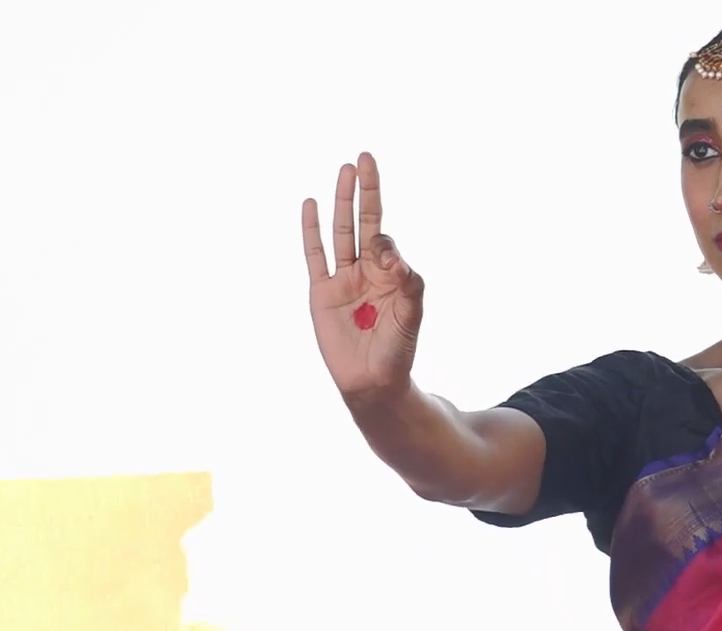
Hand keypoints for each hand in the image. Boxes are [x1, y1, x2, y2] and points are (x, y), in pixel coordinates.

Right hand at [302, 152, 423, 406]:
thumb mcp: (412, 314)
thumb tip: (389, 254)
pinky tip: (310, 205)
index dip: (385, 244)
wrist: (373, 382)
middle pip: (364, 221)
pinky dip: (311, 231)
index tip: (387, 262)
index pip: (385, 241)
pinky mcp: (321, 293)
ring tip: (344, 169)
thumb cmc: (398, 349)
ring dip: (341, 201)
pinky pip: (315, 256)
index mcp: (390, 273)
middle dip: (364, 191)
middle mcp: (365, 270)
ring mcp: (342, 280)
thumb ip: (408, 281)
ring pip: (340, 232)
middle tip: (364, 158)